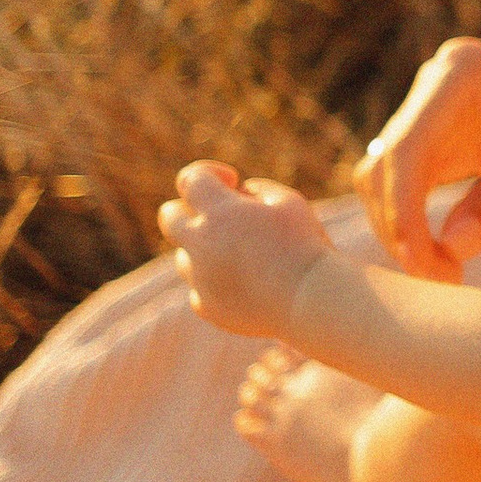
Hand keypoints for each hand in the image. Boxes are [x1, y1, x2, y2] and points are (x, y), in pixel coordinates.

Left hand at [158, 162, 331, 337]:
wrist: (311, 300)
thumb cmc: (305, 246)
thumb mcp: (290, 202)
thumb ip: (260, 190)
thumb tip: (242, 192)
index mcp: (220, 212)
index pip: (191, 179)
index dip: (209, 174)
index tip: (232, 182)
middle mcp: (201, 244)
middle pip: (169, 217)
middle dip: (187, 210)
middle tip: (217, 216)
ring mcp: (200, 278)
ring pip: (185, 256)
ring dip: (206, 250)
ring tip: (244, 255)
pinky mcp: (207, 307)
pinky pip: (199, 289)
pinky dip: (215, 282)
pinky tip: (246, 283)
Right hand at [354, 33, 480, 284]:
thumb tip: (452, 248)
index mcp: (460, 75)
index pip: (408, 149)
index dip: (403, 212)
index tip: (422, 264)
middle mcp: (435, 86)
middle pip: (387, 166)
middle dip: (401, 228)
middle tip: (442, 280)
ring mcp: (434, 110)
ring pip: (389, 178)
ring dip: (404, 229)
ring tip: (446, 273)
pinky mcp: (442, 135)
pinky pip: (411, 183)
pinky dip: (418, 221)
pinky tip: (443, 256)